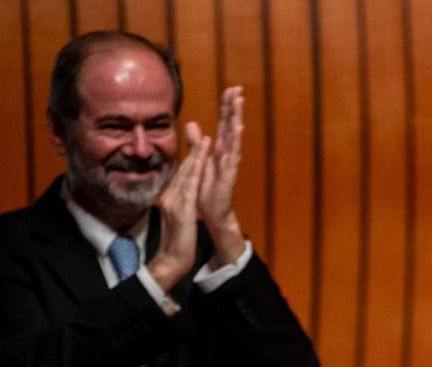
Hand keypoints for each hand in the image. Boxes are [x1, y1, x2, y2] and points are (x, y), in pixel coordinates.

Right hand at [147, 123, 210, 290]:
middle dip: (193, 150)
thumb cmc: (177, 243)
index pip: (181, 175)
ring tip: (204, 138)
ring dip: (195, 156)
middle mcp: (170, 197)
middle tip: (200, 131)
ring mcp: (174, 202)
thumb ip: (178, 205)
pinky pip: (190, 188)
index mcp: (170, 199)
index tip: (198, 142)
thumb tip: (178, 197)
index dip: (190, 158)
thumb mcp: (178, 219)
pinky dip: (195, 173)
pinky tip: (202, 164)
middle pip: (183, 170)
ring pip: (186, 175)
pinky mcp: (181, 210)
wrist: (171, 261)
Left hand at [199, 86, 245, 266]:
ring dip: (236, 119)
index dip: (226, 107)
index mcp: (219, 149)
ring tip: (239, 102)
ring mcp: (229, 163)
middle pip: (230, 126)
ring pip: (233, 137)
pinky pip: (232, 156)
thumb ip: (196, 144)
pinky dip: (235, 142)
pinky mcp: (228, 174)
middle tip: (236, 88)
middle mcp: (227, 153)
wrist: (213, 213)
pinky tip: (237, 130)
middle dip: (233, 107)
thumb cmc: (207, 189)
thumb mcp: (198, 162)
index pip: (223, 124)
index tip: (230, 89)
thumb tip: (192, 125)